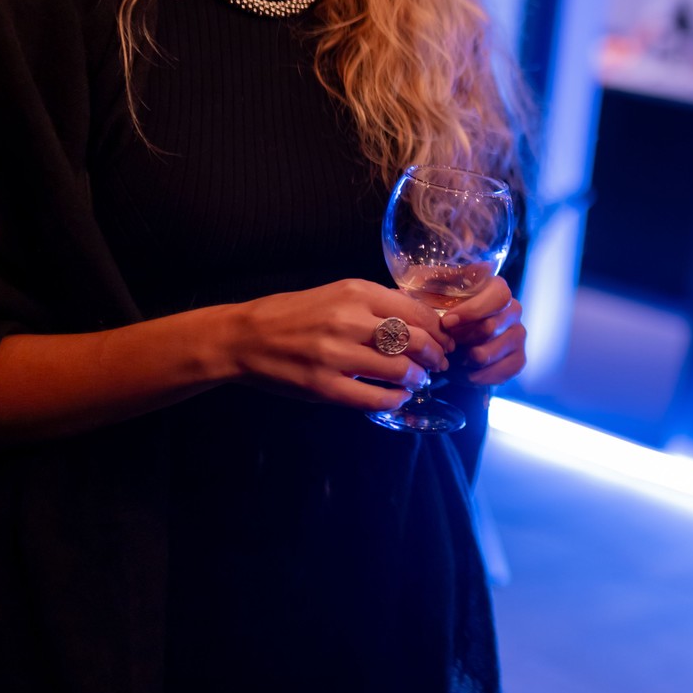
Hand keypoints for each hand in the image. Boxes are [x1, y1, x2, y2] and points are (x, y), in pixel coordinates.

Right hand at [230, 279, 453, 411]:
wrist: (246, 336)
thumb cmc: (296, 314)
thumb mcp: (339, 294)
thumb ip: (378, 304)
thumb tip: (423, 318)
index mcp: (357, 293)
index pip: (417, 312)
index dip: (439, 331)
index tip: (446, 341)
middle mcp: (350, 320)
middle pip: (415, 341)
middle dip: (436, 356)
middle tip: (439, 364)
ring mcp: (336, 355)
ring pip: (399, 370)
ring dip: (417, 379)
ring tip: (418, 380)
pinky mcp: (324, 386)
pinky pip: (373, 398)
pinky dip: (394, 399)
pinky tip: (398, 397)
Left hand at [439, 276, 525, 386]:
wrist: (453, 344)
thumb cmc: (444, 314)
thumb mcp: (434, 292)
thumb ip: (433, 281)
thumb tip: (426, 275)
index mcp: (497, 289)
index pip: (498, 295)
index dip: (473, 310)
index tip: (447, 322)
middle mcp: (513, 310)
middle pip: (491, 326)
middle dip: (462, 338)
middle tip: (446, 343)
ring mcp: (519, 334)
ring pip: (490, 352)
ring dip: (466, 359)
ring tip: (454, 357)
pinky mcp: (519, 358)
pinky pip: (502, 371)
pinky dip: (479, 376)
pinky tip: (467, 372)